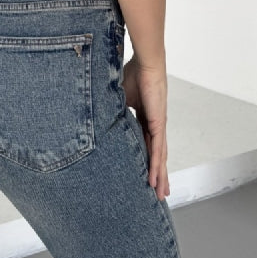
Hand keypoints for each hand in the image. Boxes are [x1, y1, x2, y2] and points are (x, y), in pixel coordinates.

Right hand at [122, 56, 169, 199]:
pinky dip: (156, 165)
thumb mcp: (120, 96)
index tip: (145, 174)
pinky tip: (154, 179)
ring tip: (159, 194)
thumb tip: (97, 116)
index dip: (146, 161)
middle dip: (157, 175)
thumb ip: (113, 109)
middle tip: (158, 193)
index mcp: (145, 118)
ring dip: (159, 176)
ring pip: (159, 157)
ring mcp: (158, 126)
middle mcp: (154, 125)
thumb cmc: (134, 72)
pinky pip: (157, 149)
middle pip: (156, 156)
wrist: (146, 63)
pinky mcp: (159, 124)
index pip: (146, 145)